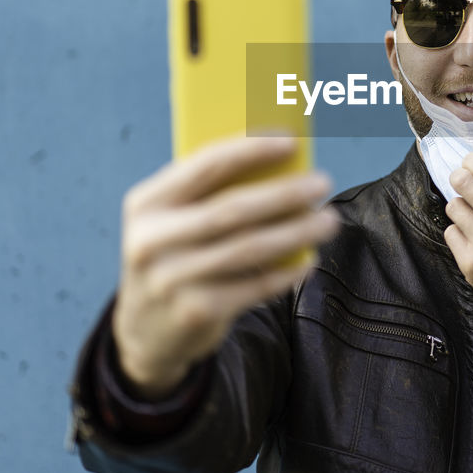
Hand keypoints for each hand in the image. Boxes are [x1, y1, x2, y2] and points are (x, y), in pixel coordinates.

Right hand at [112, 135, 338, 398]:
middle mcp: (151, 240)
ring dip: (297, 232)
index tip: (291, 140)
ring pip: (249, 248)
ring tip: (328, 220)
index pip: (203, 166)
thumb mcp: (169, 222)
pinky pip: (255, 287)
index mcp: (146, 204)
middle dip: (284, 193)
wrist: (144, 332)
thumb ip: (208, 195)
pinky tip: (309, 259)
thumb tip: (281, 167)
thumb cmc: (172, 258)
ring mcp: (172, 280)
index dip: (250, 150)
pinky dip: (287, 272)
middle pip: (231, 209)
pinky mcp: (195, 313)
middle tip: (322, 183)